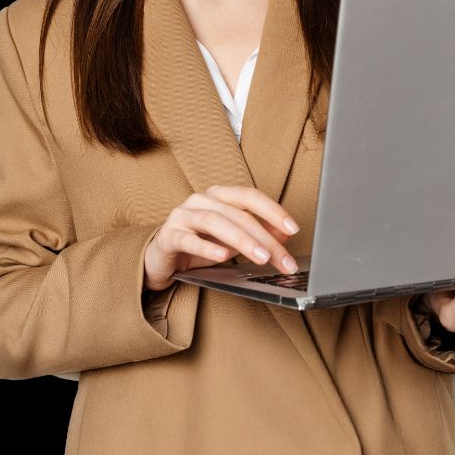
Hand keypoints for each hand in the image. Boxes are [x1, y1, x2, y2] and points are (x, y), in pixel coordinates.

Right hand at [143, 185, 300, 291]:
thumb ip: (257, 234)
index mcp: (220, 195)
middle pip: (239, 214)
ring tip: (262, 258)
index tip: (293, 228)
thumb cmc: (199, 244)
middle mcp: (201, 200)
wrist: (161, 258)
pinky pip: (189, 240)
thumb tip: (286, 235)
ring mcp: (183, 216)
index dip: (274, 210)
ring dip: (243, 241)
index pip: (250, 196)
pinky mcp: (169, 236)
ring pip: (216, 223)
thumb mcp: (233, 240)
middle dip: (265, 238)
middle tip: (283, 259)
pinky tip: (223, 256)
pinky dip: (208, 248)